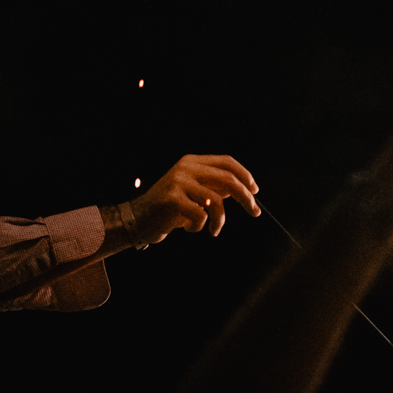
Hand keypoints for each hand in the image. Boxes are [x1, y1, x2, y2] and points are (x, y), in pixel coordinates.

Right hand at [133, 155, 260, 240]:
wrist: (138, 219)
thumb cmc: (169, 208)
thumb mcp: (194, 192)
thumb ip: (214, 186)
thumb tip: (244, 188)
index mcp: (192, 162)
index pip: (227, 162)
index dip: (245, 175)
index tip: (255, 191)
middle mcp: (186, 168)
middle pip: (228, 179)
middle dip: (246, 197)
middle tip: (254, 211)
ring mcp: (178, 183)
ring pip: (217, 201)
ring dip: (220, 221)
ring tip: (214, 230)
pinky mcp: (172, 200)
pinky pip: (201, 215)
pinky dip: (200, 227)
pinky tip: (190, 229)